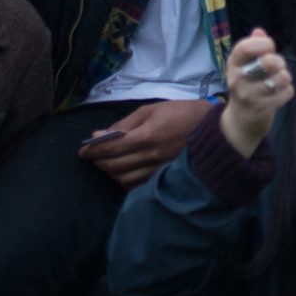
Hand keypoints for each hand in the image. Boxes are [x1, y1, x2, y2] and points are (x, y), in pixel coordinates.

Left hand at [79, 98, 215, 186]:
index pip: (112, 148)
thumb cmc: (181, 113)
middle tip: (92, 157)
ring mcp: (159, 170)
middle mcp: (151, 156)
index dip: (94, 151)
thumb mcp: (151, 110)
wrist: (213, 130)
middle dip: (99, 162)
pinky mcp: (164, 178)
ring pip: (124, 180)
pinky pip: (138, 186)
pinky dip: (125, 181)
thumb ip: (125, 124)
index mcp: (147, 136)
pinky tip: (122, 174)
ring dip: (110, 173)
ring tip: (106, 165)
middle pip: (115, 166)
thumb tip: (100, 134)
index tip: (83, 151)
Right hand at [218, 29, 292, 157]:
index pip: (245, 47)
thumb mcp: (243, 67)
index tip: (269, 46)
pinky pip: (287, 92)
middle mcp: (238, 80)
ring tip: (281, 79)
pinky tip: (280, 93)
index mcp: (233, 66)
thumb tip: (259, 31)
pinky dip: (288, 91)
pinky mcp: (263, 109)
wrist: (240, 123)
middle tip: (278, 65)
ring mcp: (250, 96)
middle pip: (267, 61)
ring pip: (281, 77)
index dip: (263, 43)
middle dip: (279, 60)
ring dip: (286, 76)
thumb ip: (252, 47)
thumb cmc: (245, 87)